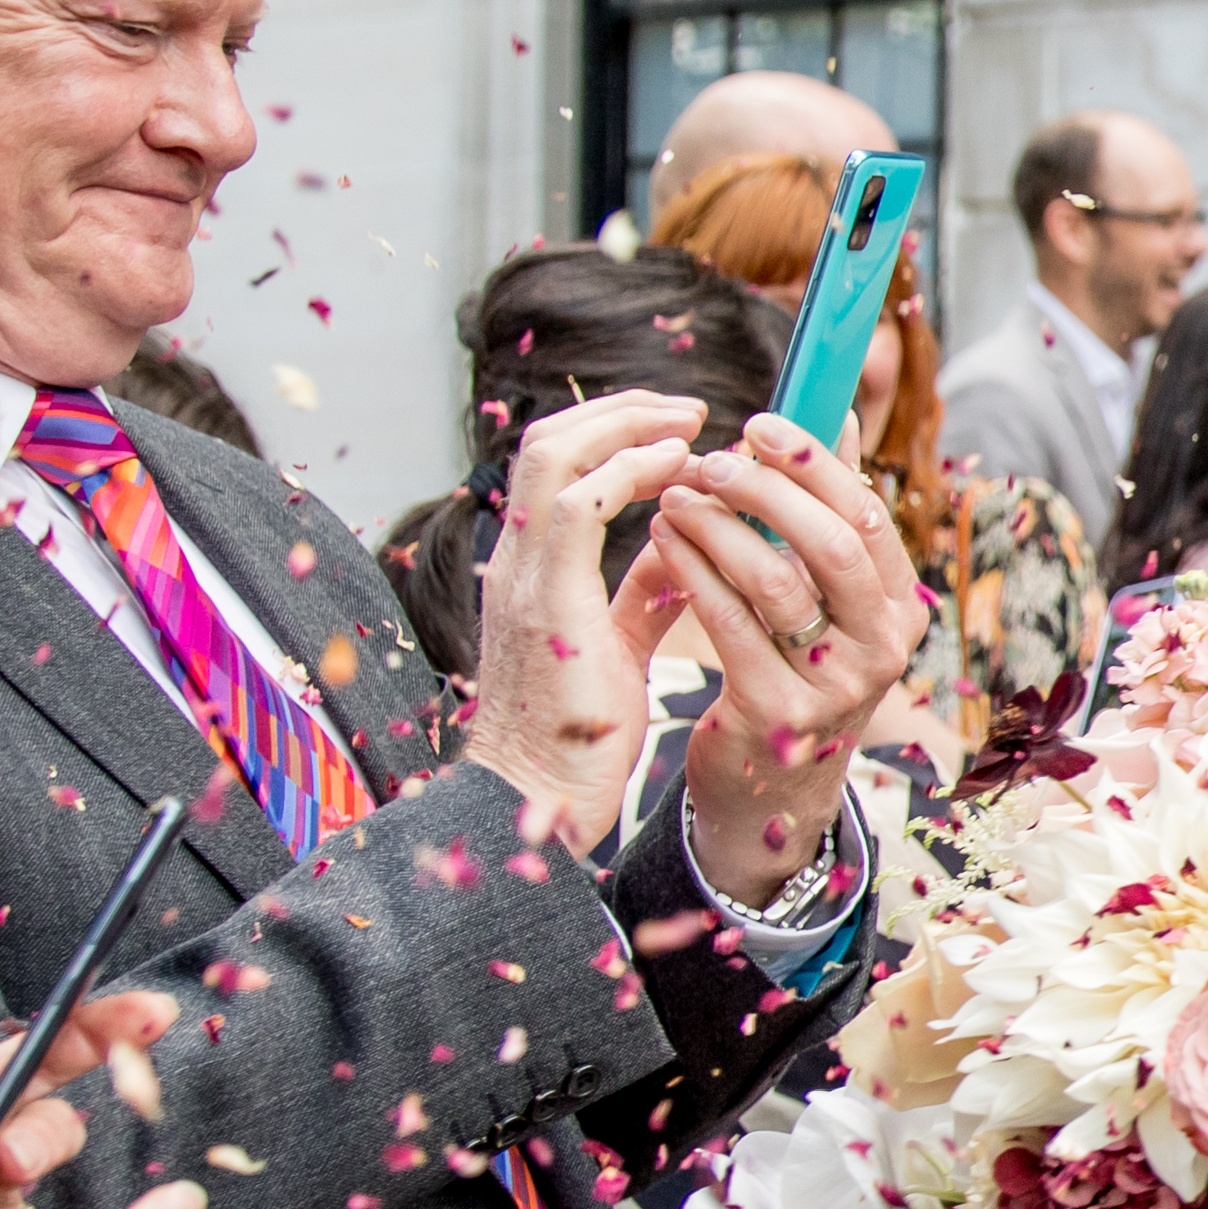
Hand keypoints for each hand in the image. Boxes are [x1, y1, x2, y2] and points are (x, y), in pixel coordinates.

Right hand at [456, 391, 717, 846]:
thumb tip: (679, 557)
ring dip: (626, 428)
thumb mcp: (614, 647)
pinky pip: (581, 505)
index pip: (555, 468)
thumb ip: (639, 597)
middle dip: (621, 412)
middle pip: (548, 442)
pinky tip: (680, 474)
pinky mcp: (547, 600)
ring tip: (690, 426)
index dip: (612, 435)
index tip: (677, 431)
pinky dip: (630, 474)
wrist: (534, 798)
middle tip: (691, 409)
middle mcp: (516, 559)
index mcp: (530, 568)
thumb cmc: (575, 735)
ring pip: (555, 455)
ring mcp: (524, 575)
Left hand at [647, 415, 929, 907]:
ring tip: (675, 497)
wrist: (768, 783)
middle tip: (711, 461)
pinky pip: (729, 623)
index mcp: (900, 608)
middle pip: (832, 543)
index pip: (867, 515)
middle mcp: (883, 648)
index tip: (759, 423)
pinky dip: (691, 572)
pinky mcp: (780, 715)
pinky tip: (662, 543)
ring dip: (718, 528)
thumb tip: (840, 418)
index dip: (814, 462)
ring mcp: (836, 686)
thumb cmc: (790, 667)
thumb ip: (830, 514)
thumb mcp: (825, 598)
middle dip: (766, 489)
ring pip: (776, 581)